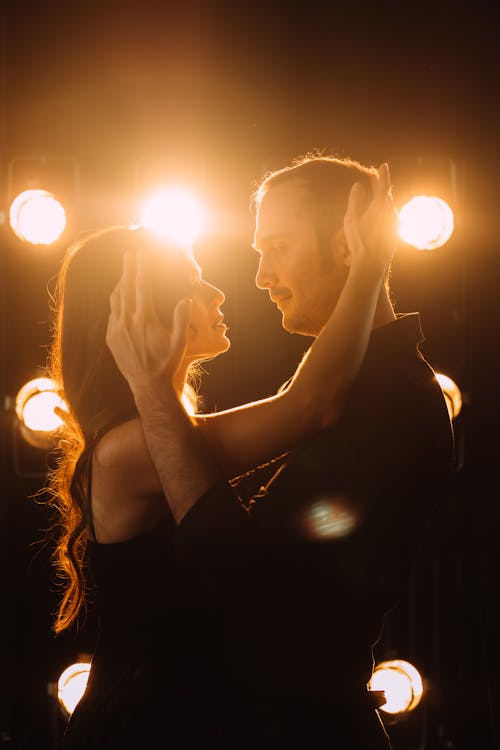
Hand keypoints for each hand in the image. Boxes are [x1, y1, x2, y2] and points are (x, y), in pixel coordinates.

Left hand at [106, 250, 191, 394]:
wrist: (148, 385)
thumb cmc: (167, 363)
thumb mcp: (179, 343)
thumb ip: (182, 320)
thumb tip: (186, 299)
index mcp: (145, 319)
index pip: (141, 286)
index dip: (141, 268)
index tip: (141, 254)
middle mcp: (127, 322)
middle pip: (126, 287)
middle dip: (128, 269)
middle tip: (129, 254)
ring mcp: (116, 330)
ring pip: (116, 299)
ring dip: (121, 283)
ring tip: (125, 272)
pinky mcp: (111, 338)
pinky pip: (112, 313)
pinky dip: (117, 301)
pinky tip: (121, 298)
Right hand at [343, 162, 397, 276]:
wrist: (371, 267)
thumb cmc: (358, 244)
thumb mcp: (351, 221)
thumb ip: (355, 202)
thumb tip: (358, 185)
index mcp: (381, 208)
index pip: (383, 186)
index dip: (383, 174)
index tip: (384, 165)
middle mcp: (392, 214)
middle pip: (387, 197)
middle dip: (382, 188)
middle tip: (377, 179)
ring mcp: (396, 225)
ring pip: (390, 208)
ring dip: (382, 202)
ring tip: (376, 199)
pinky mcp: (396, 234)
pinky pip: (391, 218)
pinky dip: (384, 214)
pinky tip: (377, 218)